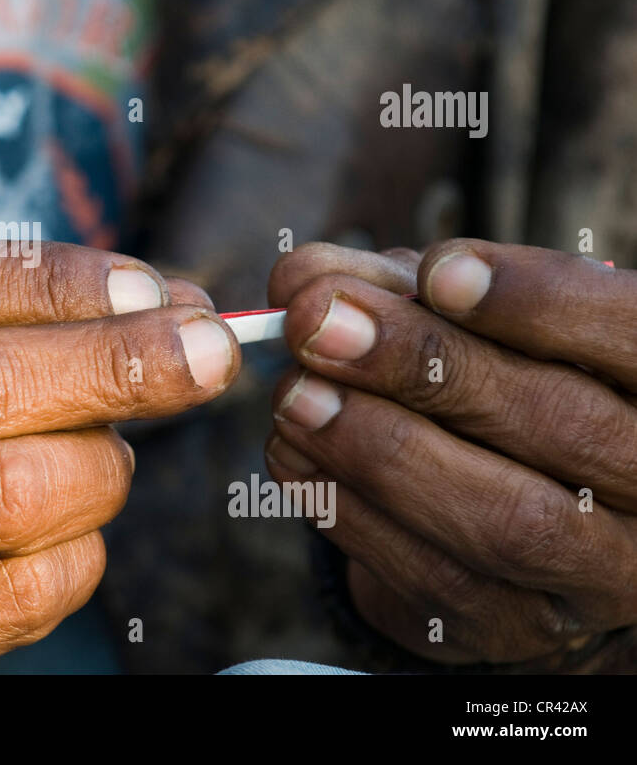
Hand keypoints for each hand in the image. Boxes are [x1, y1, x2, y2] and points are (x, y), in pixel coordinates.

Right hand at [0, 235, 237, 672]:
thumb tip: (130, 297)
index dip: (55, 277)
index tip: (150, 284)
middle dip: (123, 360)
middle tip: (208, 347)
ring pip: (19, 492)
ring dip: (105, 461)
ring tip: (109, 448)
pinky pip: (28, 592)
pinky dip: (83, 549)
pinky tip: (67, 531)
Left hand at [265, 240, 636, 663]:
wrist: (503, 503)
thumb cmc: (483, 381)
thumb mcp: (455, 314)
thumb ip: (391, 286)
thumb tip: (305, 281)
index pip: (633, 336)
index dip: (539, 303)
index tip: (438, 271)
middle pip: (563, 426)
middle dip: (425, 366)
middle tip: (319, 324)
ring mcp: (598, 574)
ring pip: (504, 521)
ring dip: (379, 448)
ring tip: (296, 394)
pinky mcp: (517, 627)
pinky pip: (436, 580)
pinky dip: (350, 511)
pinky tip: (295, 453)